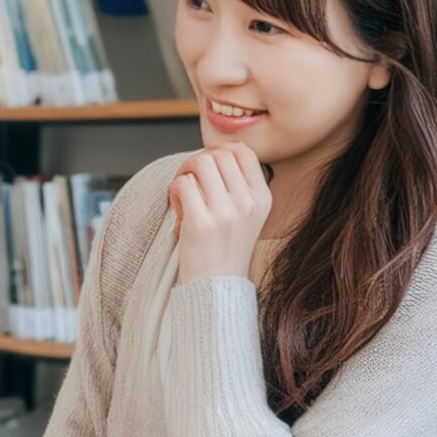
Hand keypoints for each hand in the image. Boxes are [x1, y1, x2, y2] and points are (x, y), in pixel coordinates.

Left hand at [170, 146, 271, 285]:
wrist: (217, 286)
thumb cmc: (226, 247)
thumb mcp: (248, 214)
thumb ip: (239, 185)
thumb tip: (215, 153)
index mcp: (262, 198)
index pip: (243, 152)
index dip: (221, 151)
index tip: (209, 165)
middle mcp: (247, 203)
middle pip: (218, 155)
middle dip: (197, 161)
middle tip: (189, 178)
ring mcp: (225, 213)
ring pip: (200, 163)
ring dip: (184, 172)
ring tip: (184, 192)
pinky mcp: (201, 223)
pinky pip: (182, 183)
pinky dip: (175, 190)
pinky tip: (179, 206)